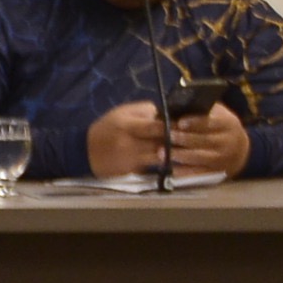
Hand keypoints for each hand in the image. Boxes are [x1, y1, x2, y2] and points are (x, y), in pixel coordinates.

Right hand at [86, 100, 248, 178]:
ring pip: (160, 157)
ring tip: (193, 150)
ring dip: (176, 154)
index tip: (190, 123)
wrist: (84, 151)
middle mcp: (131, 144)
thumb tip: (166, 113)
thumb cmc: (106, 128)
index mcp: (129, 127)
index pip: (157, 126)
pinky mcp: (132, 170)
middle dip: (179, 140)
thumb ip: (144, 111)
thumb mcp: (122, 113)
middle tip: (199, 138)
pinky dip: (166, 164)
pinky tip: (178, 162)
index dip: (174, 126)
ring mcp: (131, 159)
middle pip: (161, 142)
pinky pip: (153, 167)